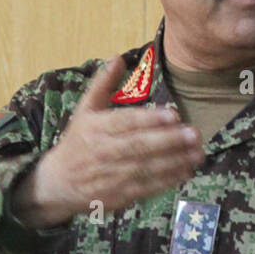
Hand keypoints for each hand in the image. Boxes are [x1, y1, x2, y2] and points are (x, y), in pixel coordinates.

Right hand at [12, 56, 204, 228]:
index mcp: (94, 128)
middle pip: (138, 146)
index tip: (174, 115)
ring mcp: (108, 176)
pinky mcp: (116, 195)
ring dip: (174, 162)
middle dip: (169, 140)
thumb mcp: (85, 110)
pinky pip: (144, 187)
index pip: (125, 122)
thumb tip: (117, 58)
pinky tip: (186, 171)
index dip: (150, 119)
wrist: (57, 183)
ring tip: (198, 153)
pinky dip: (166, 181)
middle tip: (195, 134)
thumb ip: (102, 84)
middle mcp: (100, 152)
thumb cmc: (78, 141)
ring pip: (144, 168)